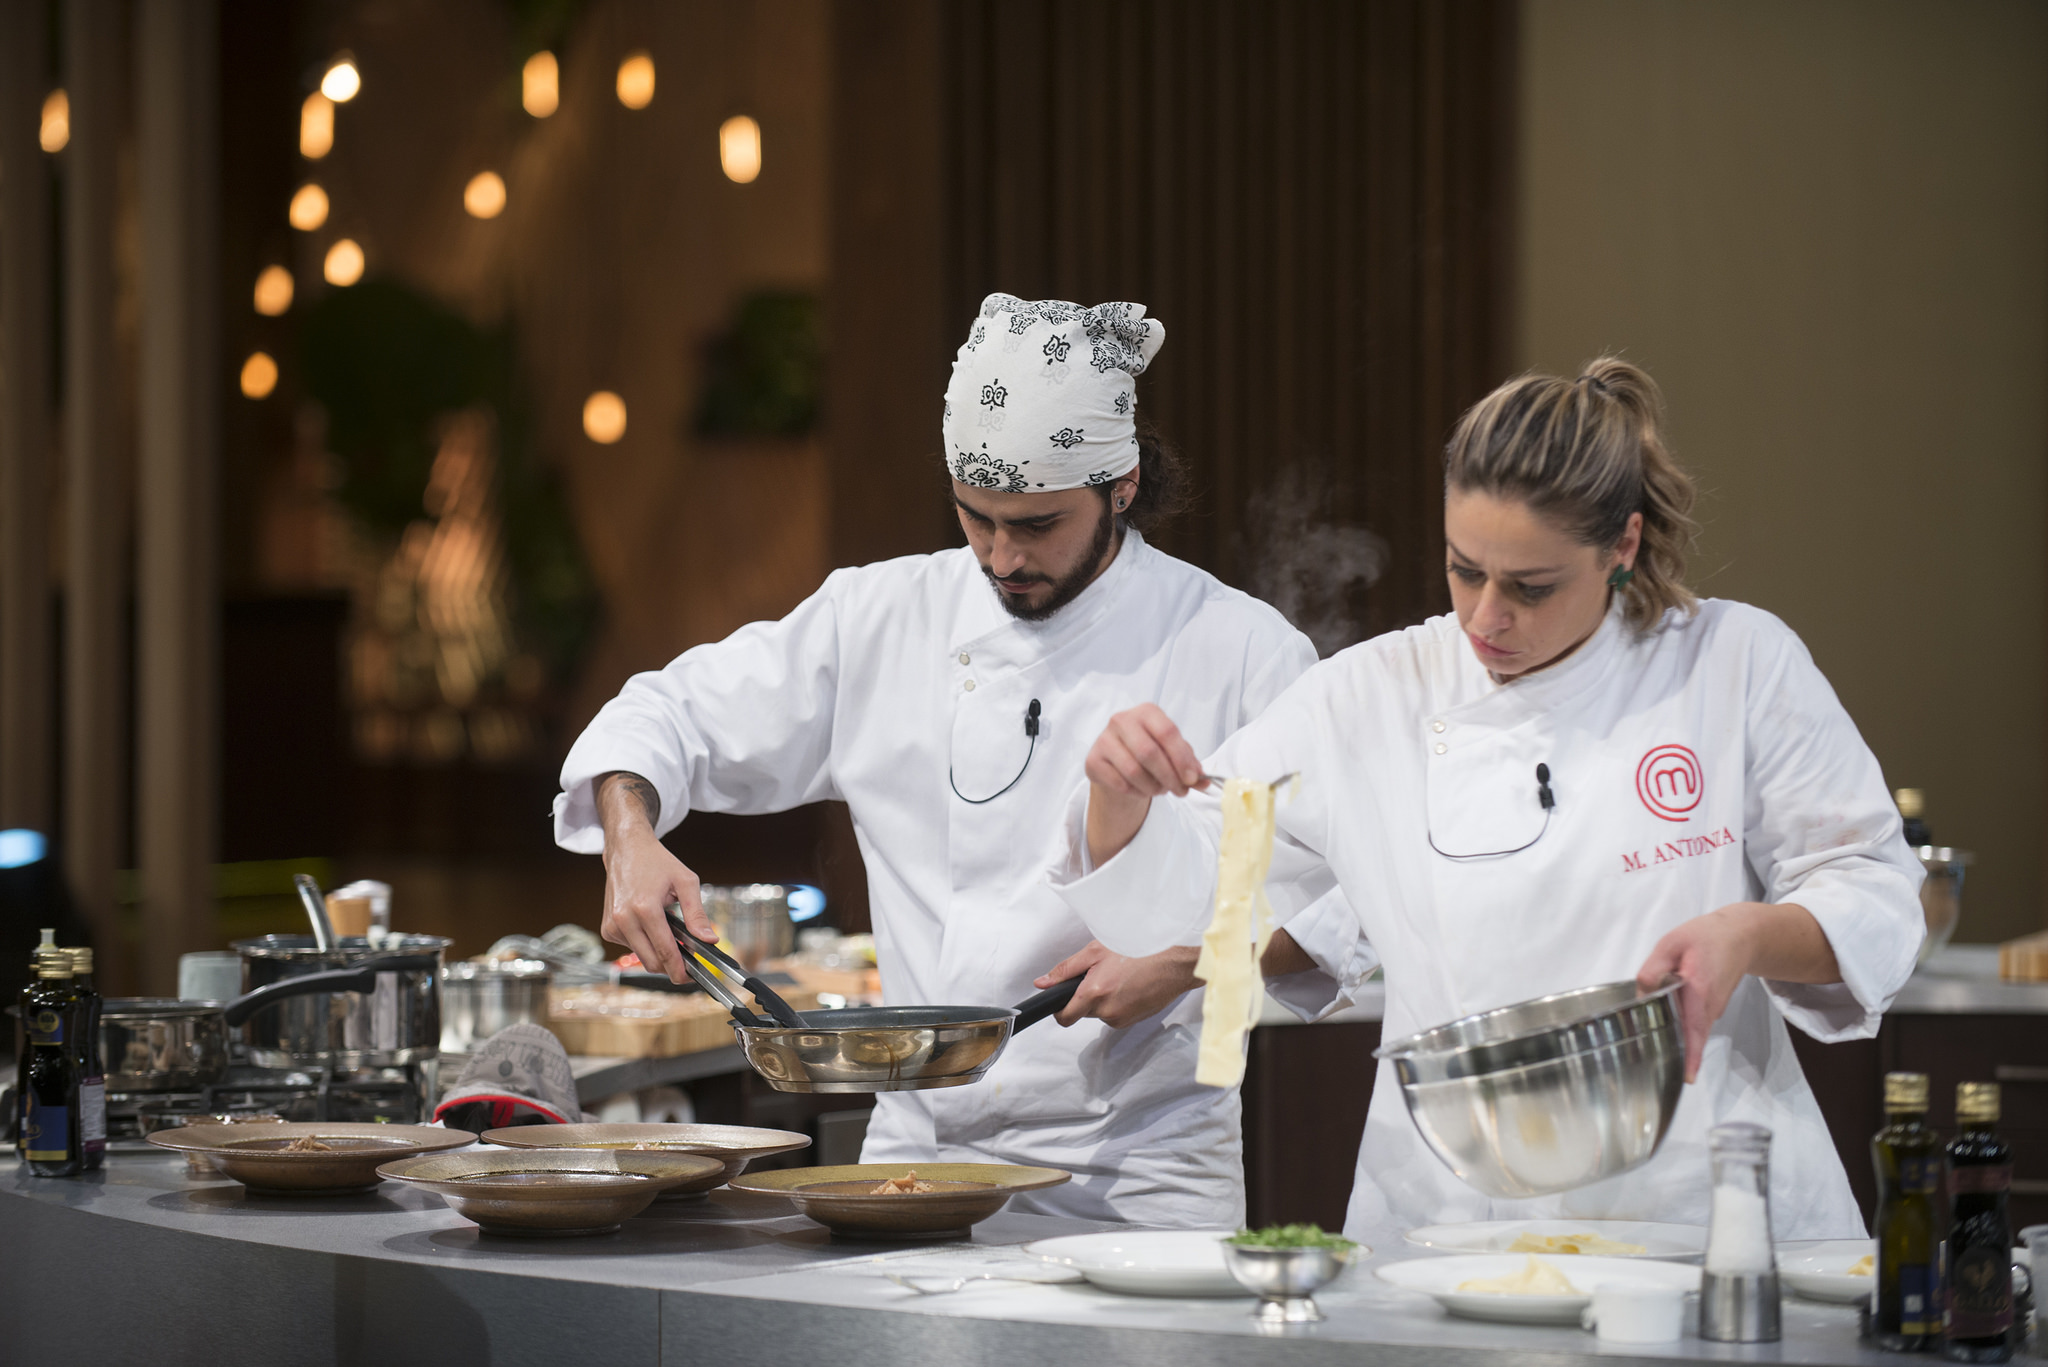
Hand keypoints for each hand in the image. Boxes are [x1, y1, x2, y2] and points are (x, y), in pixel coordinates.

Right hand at [596, 772, 716, 982]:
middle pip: (652, 962)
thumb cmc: (657, 863)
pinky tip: (650, 924)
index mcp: (644, 909)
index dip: (680, 969)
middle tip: (688, 959)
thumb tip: (710, 940)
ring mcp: (612, 926)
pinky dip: (644, 944)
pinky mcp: (607, 928)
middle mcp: (624, 920)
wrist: (626, 850)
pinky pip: (631, 947)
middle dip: (671, 965)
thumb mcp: (685, 882)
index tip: (691, 979)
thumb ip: (697, 914)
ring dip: (657, 952)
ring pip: (641, 957)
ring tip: (668, 930)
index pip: (665, 951)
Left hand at [1036, 941, 1199, 1028]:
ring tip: (1120, 975)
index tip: (1061, 1000)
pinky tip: (1131, 984)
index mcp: (1095, 994)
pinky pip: (1117, 1014)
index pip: (1064, 1018)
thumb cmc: (1140, 950)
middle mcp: (1108, 1012)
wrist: (1176, 961)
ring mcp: (1123, 1019)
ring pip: (1102, 1013)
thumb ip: (1066, 969)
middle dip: (1087, 996)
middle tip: (1101, 973)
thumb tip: (1043, 983)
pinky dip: (1119, 1002)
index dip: (1059, 1009)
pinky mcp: (1136, 1020)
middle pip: (1084, 1012)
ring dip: (1104, 998)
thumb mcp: (1096, 951)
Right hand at [1084, 704, 1208, 866]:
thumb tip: (1203, 781)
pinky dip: (1136, 792)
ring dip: (1153, 787)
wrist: (1117, 763)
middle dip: (1169, 777)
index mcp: (1147, 712)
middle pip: (1149, 753)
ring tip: (1161, 790)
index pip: (1167, 732)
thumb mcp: (1172, 753)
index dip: (1181, 758)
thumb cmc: (1150, 752)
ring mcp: (1104, 739)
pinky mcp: (1093, 760)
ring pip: (1134, 771)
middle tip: (1181, 792)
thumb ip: (1189, 765)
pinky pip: (1119, 782)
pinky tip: (1141, 789)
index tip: (1192, 778)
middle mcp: (1122, 720)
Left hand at [1635, 901, 1835, 1083]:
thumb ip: (1653, 968)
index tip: (1688, 1077)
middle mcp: (1710, 1005)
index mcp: (1699, 988)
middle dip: (1679, 1055)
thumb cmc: (1706, 937)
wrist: (1742, 935)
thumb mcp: (1672, 943)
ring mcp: (1714, 1008)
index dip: (1692, 1053)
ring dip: (1680, 1043)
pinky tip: (1665, 1030)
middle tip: (1655, 1069)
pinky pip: (1697, 1024)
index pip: (1695, 1027)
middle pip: (1693, 1036)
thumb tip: (1641, 995)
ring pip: (1694, 1031)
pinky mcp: (1713, 1008)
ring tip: (1655, 1053)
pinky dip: (1684, 1031)